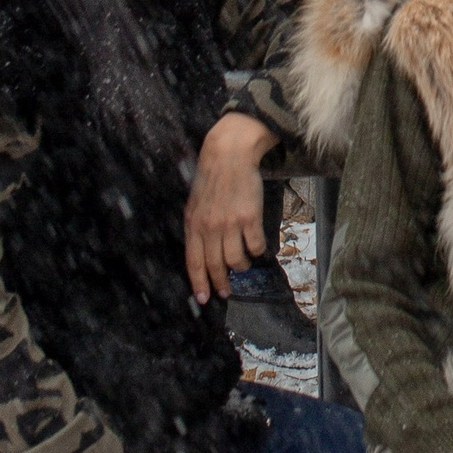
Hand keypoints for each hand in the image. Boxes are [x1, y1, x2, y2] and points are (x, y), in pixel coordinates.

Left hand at [184, 109, 274, 302]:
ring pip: (237, 259)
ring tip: (245, 263)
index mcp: (193, 225)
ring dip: (243, 265)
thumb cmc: (213, 179)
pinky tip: (258, 248)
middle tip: (227, 291)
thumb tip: (202, 253)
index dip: (199, 283)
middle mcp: (210, 228)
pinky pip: (255, 245)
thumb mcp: (195, 204)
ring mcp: (230, 223)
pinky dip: (258, 250)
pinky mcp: (250, 217)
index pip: (194, 262)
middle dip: (221, 282)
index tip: (205, 299)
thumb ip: (197, 228)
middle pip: (215, 265)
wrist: (230, 154)